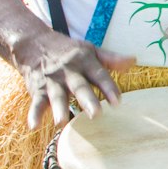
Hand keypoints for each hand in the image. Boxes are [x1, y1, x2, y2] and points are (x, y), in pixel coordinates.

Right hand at [10, 28, 132, 128]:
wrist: (34, 43)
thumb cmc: (68, 51)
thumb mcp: (90, 50)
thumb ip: (111, 59)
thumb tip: (133, 60)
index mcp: (85, 62)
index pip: (99, 75)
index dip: (109, 88)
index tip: (118, 102)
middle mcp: (69, 71)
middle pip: (79, 86)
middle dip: (87, 100)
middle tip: (96, 114)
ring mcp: (52, 81)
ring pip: (56, 95)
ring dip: (59, 108)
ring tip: (61, 122)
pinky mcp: (38, 89)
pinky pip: (36, 102)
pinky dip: (34, 114)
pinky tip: (34, 126)